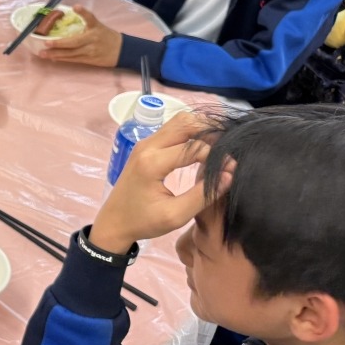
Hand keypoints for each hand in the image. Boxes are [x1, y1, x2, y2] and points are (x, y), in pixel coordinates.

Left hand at [36, 6, 121, 67]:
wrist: (122, 51)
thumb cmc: (107, 36)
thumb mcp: (98, 26)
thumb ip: (85, 21)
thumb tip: (69, 13)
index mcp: (96, 27)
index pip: (90, 18)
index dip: (83, 12)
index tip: (76, 7)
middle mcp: (92, 39)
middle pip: (74, 42)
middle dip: (59, 44)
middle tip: (46, 43)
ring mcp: (90, 51)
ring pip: (71, 54)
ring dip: (56, 54)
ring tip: (43, 53)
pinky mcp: (89, 60)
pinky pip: (73, 60)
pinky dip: (62, 58)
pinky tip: (53, 57)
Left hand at [91, 113, 215, 252]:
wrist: (113, 222)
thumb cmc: (143, 222)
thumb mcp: (175, 216)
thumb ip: (202, 195)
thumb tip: (229, 175)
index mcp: (152, 163)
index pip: (194, 147)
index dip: (217, 156)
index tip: (231, 169)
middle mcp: (147, 147)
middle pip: (185, 122)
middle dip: (211, 131)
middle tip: (228, 149)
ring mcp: (145, 143)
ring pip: (178, 122)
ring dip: (201, 128)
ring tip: (219, 147)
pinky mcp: (146, 146)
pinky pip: (172, 129)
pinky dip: (191, 132)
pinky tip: (204, 147)